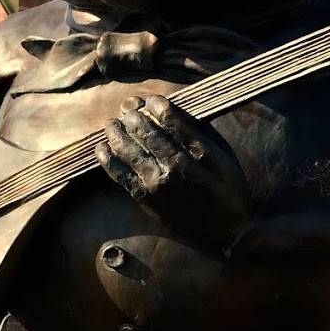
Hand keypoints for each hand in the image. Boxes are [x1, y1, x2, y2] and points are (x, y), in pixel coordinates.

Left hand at [95, 96, 250, 252]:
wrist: (225, 231)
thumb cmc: (227, 188)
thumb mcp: (224, 155)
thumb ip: (201, 132)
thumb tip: (175, 109)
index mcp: (201, 152)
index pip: (172, 119)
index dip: (156, 104)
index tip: (151, 100)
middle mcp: (178, 165)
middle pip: (146, 131)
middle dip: (132, 114)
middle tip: (127, 107)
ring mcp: (159, 183)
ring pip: (128, 149)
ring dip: (116, 131)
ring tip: (112, 123)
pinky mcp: (146, 198)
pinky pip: (119, 174)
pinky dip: (108, 158)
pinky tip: (102, 147)